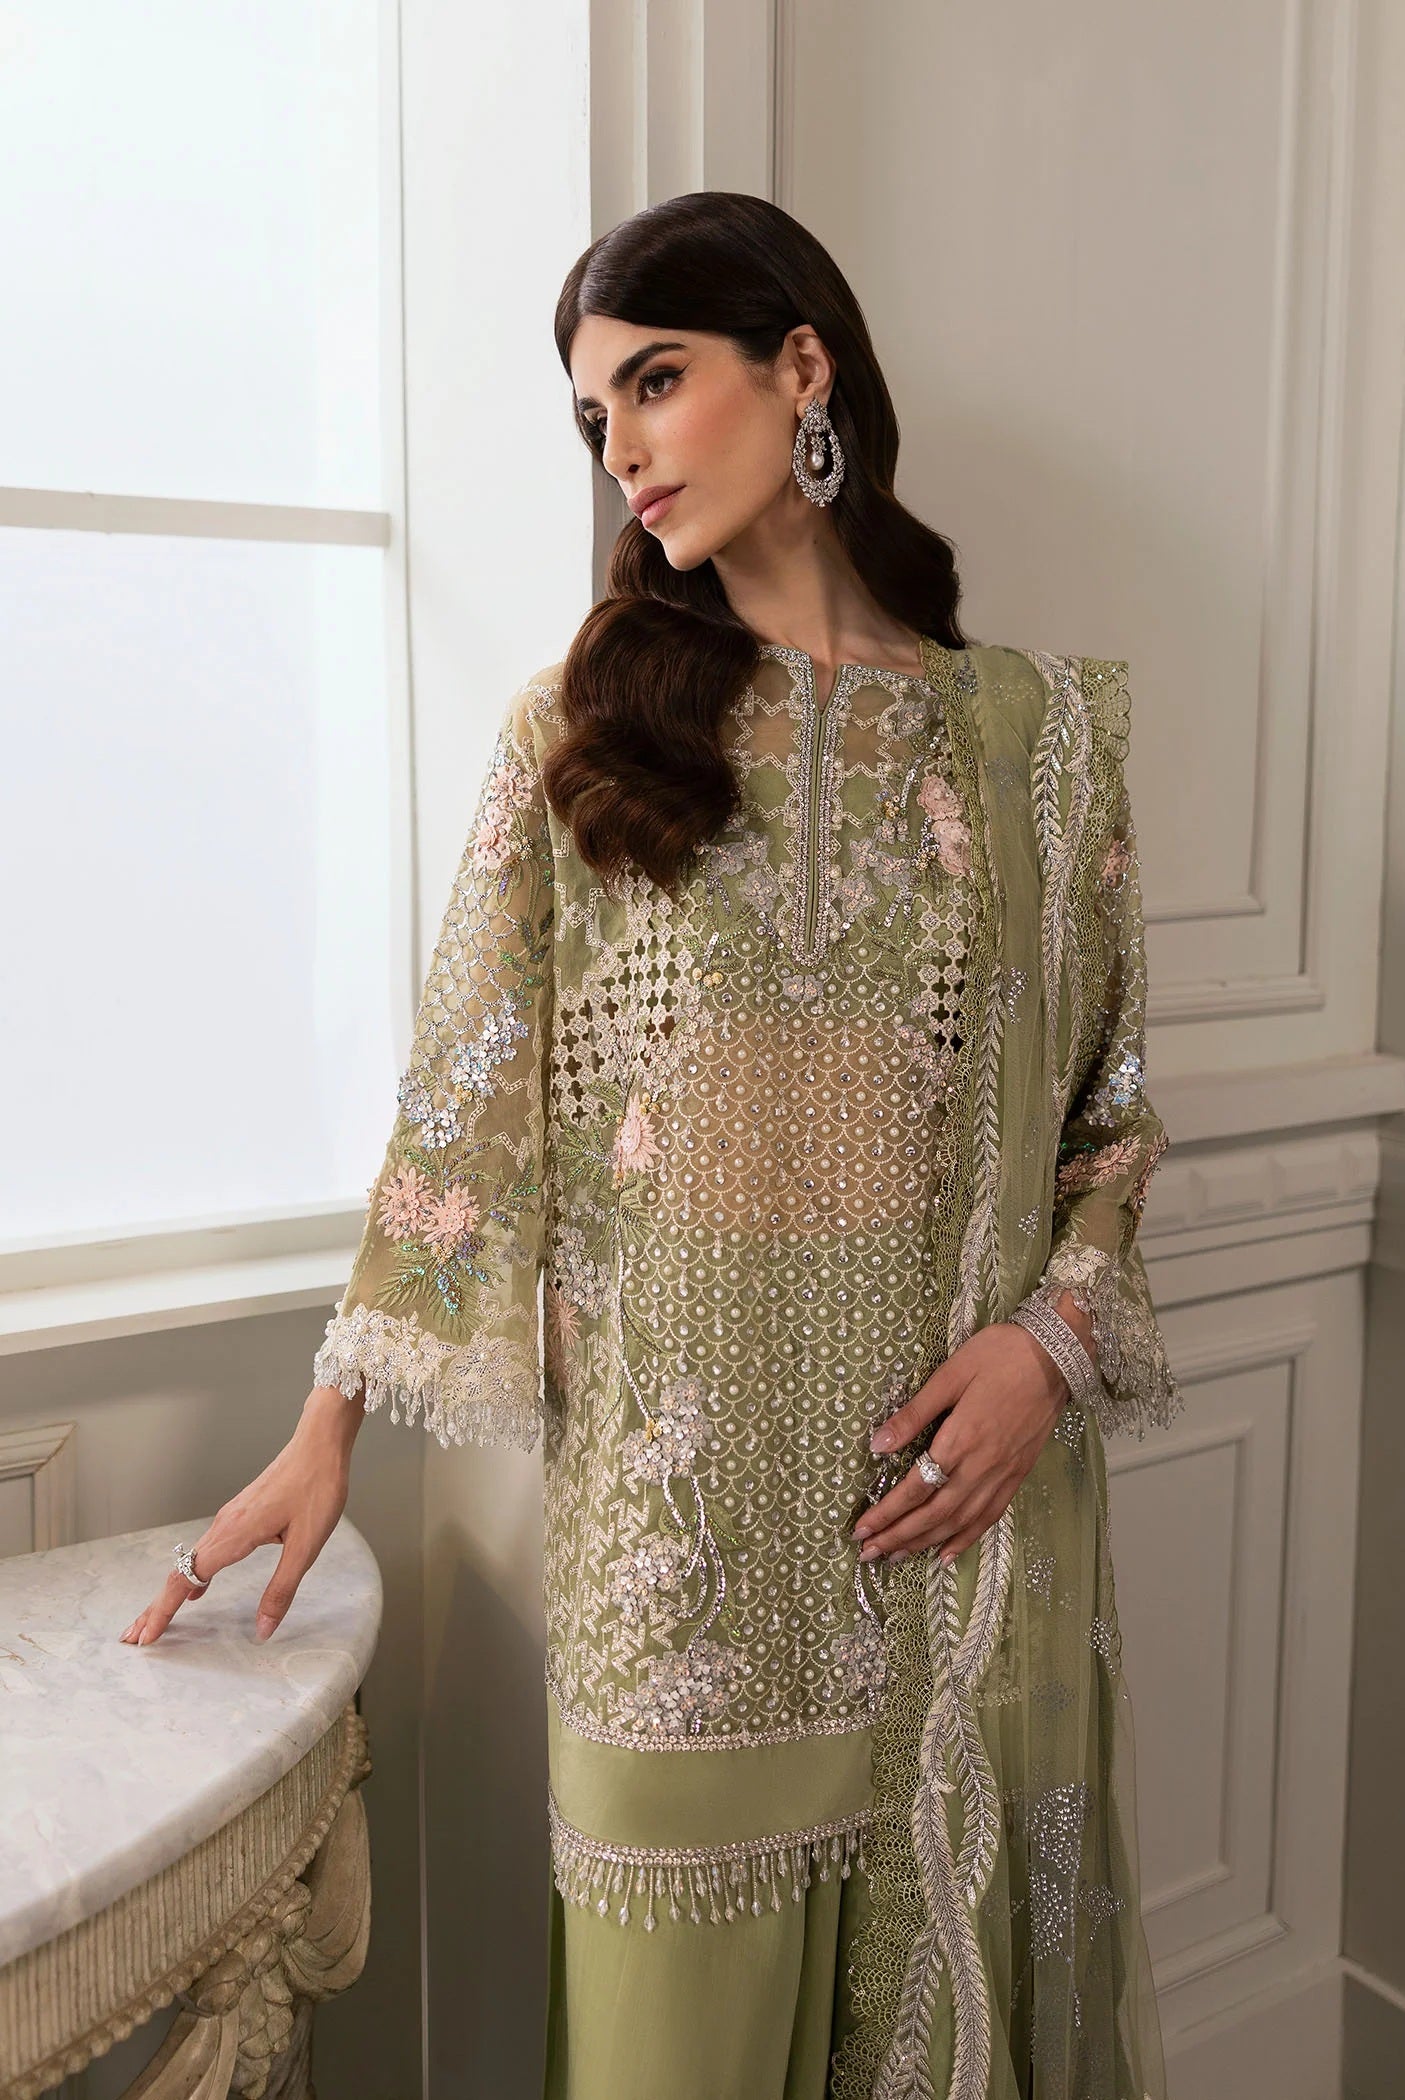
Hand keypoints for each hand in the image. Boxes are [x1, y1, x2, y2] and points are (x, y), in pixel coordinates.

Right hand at [117, 1384, 365, 1647]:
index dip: (164, 1611)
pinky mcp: (239, 1514)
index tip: (146, 1638)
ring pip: (190, 1560)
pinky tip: (198, 1589)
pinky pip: (206, 1549)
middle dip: (155, 1607)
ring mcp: (228, 1518)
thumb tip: (263, 1630)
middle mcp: (222, 1525)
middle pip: (178, 1572)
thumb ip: (282, 1589)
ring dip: (171, 1592)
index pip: (186, 1579)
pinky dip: (193, 1573)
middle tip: (134, 1638)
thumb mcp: (306, 1547)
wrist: (319, 1444)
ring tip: (157, 1620)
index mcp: (233, 1535)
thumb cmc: (317, 1489)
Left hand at [852, 1294, 1090, 1566]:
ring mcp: (1003, 1474)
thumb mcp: (951, 1373)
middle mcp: (982, 1466)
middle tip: (868, 1553)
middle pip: (934, 1514)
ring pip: (959, 1521)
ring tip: (896, 1557)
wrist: (1056, 1354)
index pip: (916, 1488)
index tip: (861, 1529)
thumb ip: (915, 1413)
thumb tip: (876, 1444)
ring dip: (925, 1542)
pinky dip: (966, 1538)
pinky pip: (989, 1515)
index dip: (887, 1513)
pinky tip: (947, 1553)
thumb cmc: (999, 1355)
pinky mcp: (1018, 1475)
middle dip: (898, 1536)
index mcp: (961, 1439)